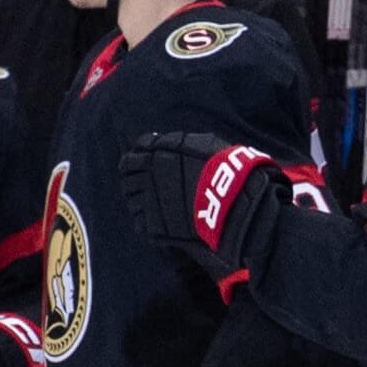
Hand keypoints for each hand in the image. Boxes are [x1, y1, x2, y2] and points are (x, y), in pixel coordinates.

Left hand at [120, 132, 285, 281]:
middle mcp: (149, 170)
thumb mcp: (206, 146)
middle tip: (148, 183)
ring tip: (154, 201)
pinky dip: (145, 218)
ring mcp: (150, 197)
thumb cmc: (231, 172)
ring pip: (131, 195)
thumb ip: (182, 145)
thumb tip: (165, 142)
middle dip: (135, 176)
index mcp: (161, 148)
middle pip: (127, 171)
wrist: (238, 205)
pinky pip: (140, 219)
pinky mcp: (154, 223)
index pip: (139, 147)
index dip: (143, 155)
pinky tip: (157, 218)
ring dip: (138, 196)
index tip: (149, 161)